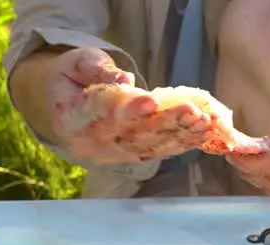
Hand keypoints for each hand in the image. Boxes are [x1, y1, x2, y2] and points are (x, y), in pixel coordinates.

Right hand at [47, 48, 217, 164]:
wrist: (64, 105)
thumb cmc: (72, 77)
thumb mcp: (77, 63)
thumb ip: (97, 69)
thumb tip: (123, 80)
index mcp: (71, 118)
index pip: (101, 114)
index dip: (128, 109)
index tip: (152, 101)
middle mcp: (91, 144)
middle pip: (132, 135)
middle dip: (166, 124)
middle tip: (194, 113)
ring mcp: (111, 154)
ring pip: (149, 147)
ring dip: (180, 135)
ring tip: (205, 123)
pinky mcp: (128, 157)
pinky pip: (157, 152)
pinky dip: (182, 143)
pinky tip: (203, 134)